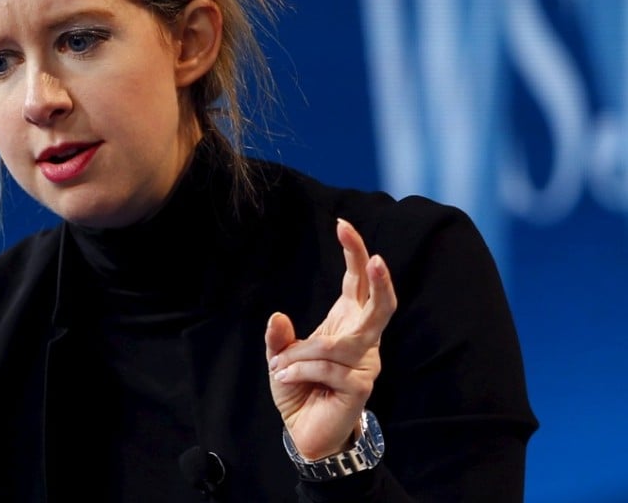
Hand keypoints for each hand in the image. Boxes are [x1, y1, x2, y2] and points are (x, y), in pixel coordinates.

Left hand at [265, 218, 396, 460]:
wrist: (305, 432)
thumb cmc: (298, 389)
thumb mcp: (280, 358)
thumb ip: (279, 338)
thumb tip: (279, 315)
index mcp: (346, 323)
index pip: (356, 284)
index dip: (355, 254)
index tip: (343, 226)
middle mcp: (362, 341)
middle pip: (380, 306)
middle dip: (379, 281)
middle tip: (374, 259)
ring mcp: (366, 364)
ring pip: (339, 344)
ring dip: (302, 352)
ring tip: (281, 365)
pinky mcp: (361, 386)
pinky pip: (328, 368)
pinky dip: (301, 370)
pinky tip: (288, 378)